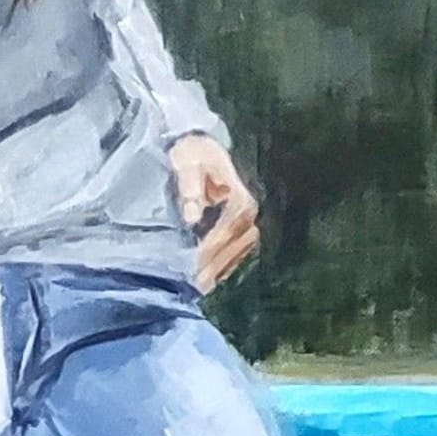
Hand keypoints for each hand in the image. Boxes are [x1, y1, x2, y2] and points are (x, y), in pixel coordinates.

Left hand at [171, 134, 259, 291]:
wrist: (200, 149)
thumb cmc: (191, 154)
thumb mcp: (186, 161)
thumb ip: (189, 186)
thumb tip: (192, 217)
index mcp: (241, 199)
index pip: (228, 229)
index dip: (211, 248)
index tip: (193, 263)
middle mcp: (250, 213)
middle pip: (235, 247)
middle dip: (214, 266)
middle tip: (191, 282)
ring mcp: (248, 224)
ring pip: (237, 254)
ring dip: (218, 270)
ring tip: (196, 286)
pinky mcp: (242, 232)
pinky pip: (235, 254)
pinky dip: (221, 268)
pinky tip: (204, 280)